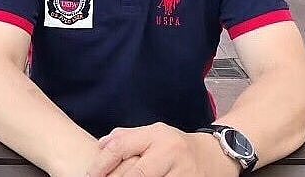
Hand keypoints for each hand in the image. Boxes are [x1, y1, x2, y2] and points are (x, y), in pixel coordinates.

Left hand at [86, 123, 239, 176]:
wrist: (215, 155)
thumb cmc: (177, 145)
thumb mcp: (154, 133)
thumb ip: (127, 137)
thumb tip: (101, 145)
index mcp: (156, 135)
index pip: (121, 147)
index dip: (101, 164)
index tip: (89, 175)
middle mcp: (169, 152)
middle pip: (134, 173)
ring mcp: (182, 172)